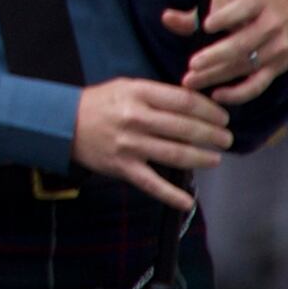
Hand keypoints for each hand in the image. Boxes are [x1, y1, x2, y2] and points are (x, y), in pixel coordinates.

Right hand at [71, 76, 233, 210]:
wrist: (61, 123)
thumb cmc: (99, 103)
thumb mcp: (126, 87)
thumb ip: (157, 95)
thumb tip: (195, 105)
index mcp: (138, 94)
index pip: (184, 101)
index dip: (209, 110)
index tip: (222, 117)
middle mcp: (135, 118)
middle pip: (185, 128)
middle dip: (213, 135)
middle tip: (226, 139)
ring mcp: (130, 145)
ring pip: (176, 154)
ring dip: (202, 158)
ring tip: (215, 159)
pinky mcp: (123, 167)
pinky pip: (152, 184)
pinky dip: (172, 195)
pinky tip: (188, 201)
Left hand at [163, 0, 287, 105]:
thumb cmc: (257, 3)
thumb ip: (201, 10)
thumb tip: (167, 18)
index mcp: (257, 3)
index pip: (242, 9)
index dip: (224, 18)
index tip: (205, 26)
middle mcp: (271, 27)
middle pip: (243, 44)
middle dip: (216, 56)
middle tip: (191, 65)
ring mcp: (277, 50)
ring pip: (246, 66)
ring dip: (217, 76)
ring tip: (191, 81)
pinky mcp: (278, 68)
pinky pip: (258, 85)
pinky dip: (239, 93)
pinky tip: (217, 95)